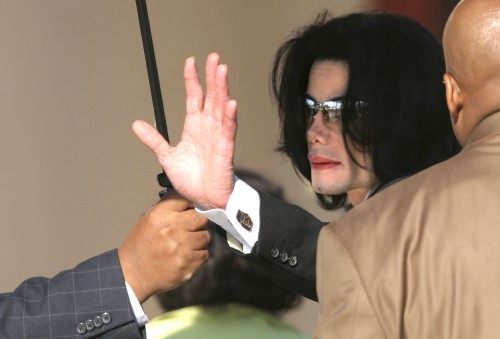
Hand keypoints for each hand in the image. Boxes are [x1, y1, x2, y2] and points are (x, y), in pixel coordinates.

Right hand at [118, 190, 208, 302]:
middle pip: (202, 217)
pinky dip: (198, 255)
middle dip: (199, 222)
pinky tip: (186, 256)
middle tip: (191, 228)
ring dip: (199, 240)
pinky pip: (204, 254)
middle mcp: (172, 229)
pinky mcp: (188, 264)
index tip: (193, 207)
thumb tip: (190, 199)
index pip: (188, 198)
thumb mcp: (147, 218)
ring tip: (186, 244)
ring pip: (206, 236)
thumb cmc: (140, 245)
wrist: (132, 274)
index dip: (193, 203)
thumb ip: (169, 208)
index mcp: (161, 214)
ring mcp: (182, 248)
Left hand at [133, 53, 236, 209]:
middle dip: (212, 76)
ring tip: (222, 71)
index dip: (193, 79)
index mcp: (195, 126)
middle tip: (213, 58)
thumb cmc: (193, 179)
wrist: (205, 199)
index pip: (195, 97)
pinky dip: (230, 118)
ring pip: (221, 108)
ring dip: (222, 89)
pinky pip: (228, 131)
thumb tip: (137, 124)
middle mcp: (208, 128)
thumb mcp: (168, 156)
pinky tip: (231, 104)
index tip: (191, 62)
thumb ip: (154, 139)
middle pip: (211, 96)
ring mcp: (218, 137)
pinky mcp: (225, 150)